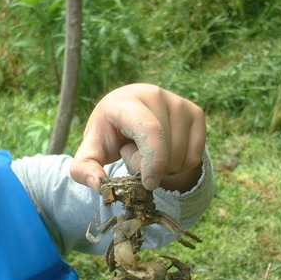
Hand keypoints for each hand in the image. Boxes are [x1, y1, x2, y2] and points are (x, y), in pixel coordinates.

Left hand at [70, 84, 205, 192]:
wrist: (127, 116)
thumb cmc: (108, 135)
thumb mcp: (91, 151)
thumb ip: (84, 169)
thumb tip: (98, 185)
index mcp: (127, 101)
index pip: (150, 130)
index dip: (153, 160)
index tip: (149, 183)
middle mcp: (155, 94)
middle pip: (167, 148)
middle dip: (153, 169)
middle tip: (135, 159)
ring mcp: (178, 102)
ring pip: (183, 155)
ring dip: (166, 169)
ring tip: (148, 154)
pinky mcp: (195, 112)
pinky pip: (196, 155)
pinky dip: (182, 166)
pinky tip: (166, 154)